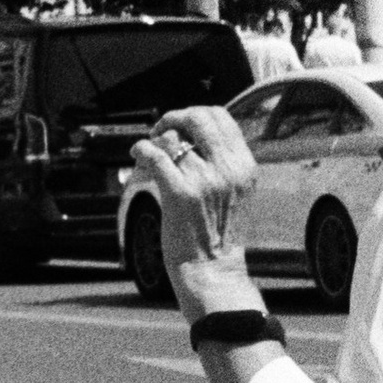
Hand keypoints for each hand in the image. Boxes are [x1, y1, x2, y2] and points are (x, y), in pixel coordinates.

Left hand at [136, 104, 260, 315]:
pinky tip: (137, 155)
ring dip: (154, 142)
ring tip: (149, 155)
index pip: (221, 116)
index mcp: (245, 166)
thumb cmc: (217, 233)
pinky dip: (141, 150)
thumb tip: (188, 132)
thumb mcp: (233, 191)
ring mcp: (205, 180)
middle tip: (160, 130)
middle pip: (199, 117)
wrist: (212, 269)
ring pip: (171, 139)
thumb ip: (221, 161)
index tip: (180, 126)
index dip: (195, 114)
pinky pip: (155, 155)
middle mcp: (228, 169)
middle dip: (174, 117)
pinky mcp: (180, 193)